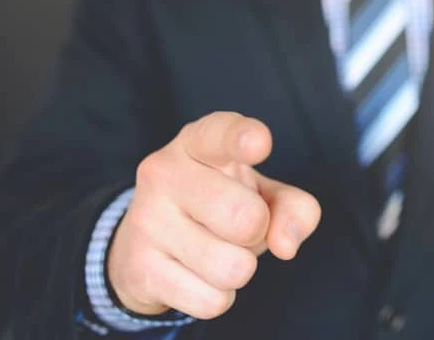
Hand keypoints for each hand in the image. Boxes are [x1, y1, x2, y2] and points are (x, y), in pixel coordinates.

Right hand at [107, 112, 320, 318]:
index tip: (259, 143)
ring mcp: (147, 219)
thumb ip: (295, 208)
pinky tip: (196, 276)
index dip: (243, 139)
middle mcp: (165, 172)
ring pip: (232, 268)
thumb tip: (285, 244)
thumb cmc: (221, 206)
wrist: (148, 243)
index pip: (220, 134)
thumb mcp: (263, 194)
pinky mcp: (139, 267)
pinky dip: (218, 296)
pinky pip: (211, 300)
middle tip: (240, 226)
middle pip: (247, 218)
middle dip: (258, 233)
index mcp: (199, 143)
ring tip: (217, 250)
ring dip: (239, 269)